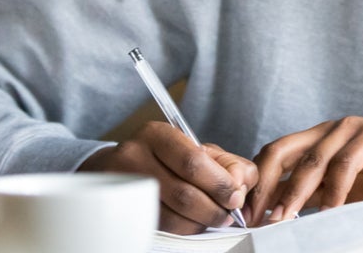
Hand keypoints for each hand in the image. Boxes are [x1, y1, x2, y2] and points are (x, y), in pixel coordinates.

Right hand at [78, 121, 256, 233]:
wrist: (121, 168)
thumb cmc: (168, 158)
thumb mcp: (198, 149)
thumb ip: (228, 163)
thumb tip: (241, 185)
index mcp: (157, 134)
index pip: (193, 162)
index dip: (220, 184)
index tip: (235, 196)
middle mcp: (135, 157)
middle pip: (183, 193)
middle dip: (214, 208)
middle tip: (228, 213)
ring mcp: (126, 186)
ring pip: (172, 216)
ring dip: (201, 222)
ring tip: (213, 217)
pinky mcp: (125, 210)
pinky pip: (161, 227)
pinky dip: (185, 228)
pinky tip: (194, 221)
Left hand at [246, 116, 362, 223]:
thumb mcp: (347, 186)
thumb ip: (318, 193)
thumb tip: (282, 212)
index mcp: (319, 138)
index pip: (275, 154)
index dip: (257, 182)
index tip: (246, 213)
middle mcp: (330, 129)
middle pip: (281, 150)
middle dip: (263, 185)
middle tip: (254, 216)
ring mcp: (350, 130)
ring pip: (310, 161)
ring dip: (293, 193)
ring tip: (282, 219)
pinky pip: (345, 165)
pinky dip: (333, 191)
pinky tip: (328, 212)